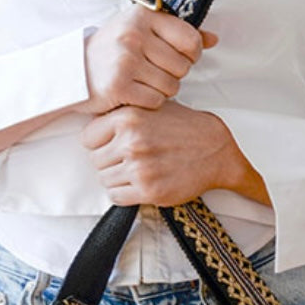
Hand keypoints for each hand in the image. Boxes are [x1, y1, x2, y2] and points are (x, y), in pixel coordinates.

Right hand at [80, 8, 217, 114]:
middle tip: (155, 73)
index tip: (178, 58)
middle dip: (174, 74)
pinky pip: (155, 101)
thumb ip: (177, 33)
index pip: (191, 40)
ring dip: (163, 90)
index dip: (191, 55)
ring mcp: (125, 61)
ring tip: (145, 83)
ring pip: (171, 86)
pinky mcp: (119, 86)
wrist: (73, 71)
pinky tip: (136, 94)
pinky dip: (150, 102)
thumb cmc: (112, 50)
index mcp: (143, 15)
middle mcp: (134, 35)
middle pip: (183, 66)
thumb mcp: (141, 30)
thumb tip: (213, 39)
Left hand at [80, 101, 263, 207]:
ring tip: (134, 172)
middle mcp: (132, 142)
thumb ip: (123, 114)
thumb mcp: (152, 107)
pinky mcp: (149, 191)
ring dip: (116, 179)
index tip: (109, 146)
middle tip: (126, 161)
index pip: (87, 138)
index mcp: (128, 117)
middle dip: (108, 162)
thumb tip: (94, 122)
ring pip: (105, 180)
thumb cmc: (184, 128)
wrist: (216, 151)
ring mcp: (140, 168)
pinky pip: (117, 197)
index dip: (98, 143)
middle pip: (95, 161)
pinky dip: (123, 194)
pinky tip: (137, 185)